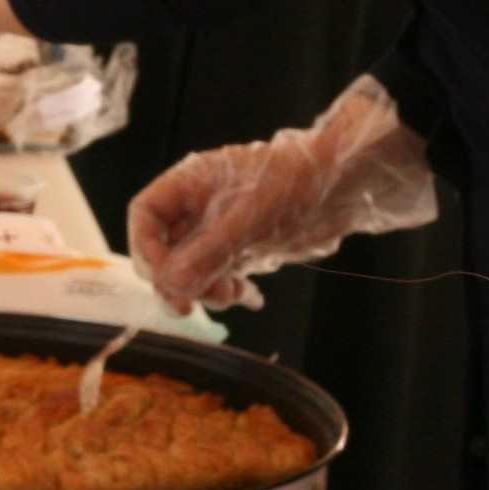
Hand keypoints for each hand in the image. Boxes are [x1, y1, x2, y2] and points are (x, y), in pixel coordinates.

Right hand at [127, 78, 440, 312]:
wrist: (343, 184)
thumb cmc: (293, 185)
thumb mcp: (246, 220)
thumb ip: (206, 254)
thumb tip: (170, 287)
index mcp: (190, 183)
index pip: (145, 216)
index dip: (146, 249)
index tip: (166, 279)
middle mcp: (198, 206)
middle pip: (163, 247)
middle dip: (177, 278)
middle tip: (189, 306)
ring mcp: (219, 228)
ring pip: (190, 267)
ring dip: (205, 288)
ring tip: (234, 294)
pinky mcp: (241, 246)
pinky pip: (219, 274)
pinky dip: (229, 289)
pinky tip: (251, 298)